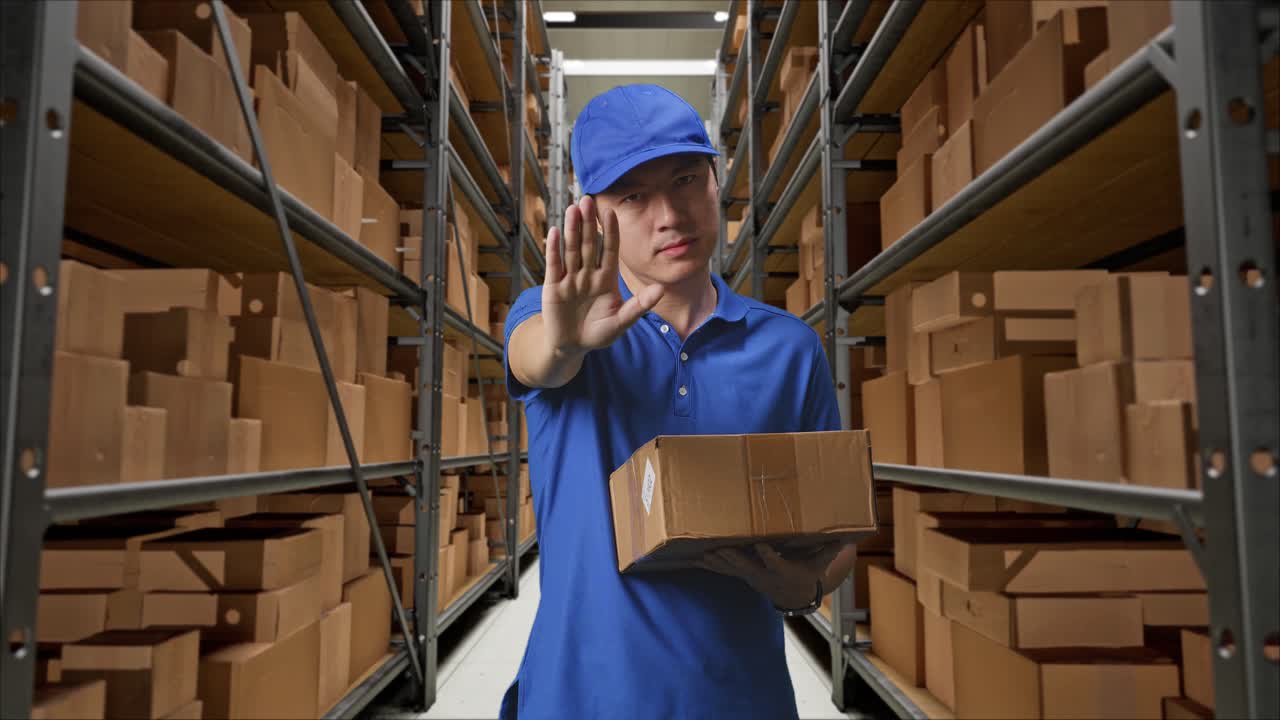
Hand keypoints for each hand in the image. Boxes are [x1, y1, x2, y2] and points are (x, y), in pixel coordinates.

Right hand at [541, 196, 663, 358]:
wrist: (572, 346)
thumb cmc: (598, 334)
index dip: (610, 232)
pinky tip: (555, 232)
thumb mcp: (621, 322)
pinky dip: (553, 249)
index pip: (609, 250)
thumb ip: (638, 306)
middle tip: (589, 199)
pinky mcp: (553, 286)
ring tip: (573, 209)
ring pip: (571, 250)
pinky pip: (554, 264)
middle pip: (588, 244)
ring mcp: (570, 278)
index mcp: (606, 279)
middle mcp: (588, 274)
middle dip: (589, 223)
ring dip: (572, 230)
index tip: (612, 212)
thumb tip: (660, 290)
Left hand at [699, 542, 843, 609]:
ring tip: (701, 553)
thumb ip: (829, 549)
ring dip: (716, 562)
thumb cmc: (808, 572)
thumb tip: (845, 536)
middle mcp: (764, 574)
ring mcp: (750, 575)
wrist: (794, 594)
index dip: (768, 555)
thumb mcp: (820, 563)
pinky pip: (723, 569)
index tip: (761, 544)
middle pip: (746, 566)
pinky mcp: (741, 573)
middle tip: (720, 548)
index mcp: (783, 570)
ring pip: (730, 568)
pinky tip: (695, 558)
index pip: (776, 562)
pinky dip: (709, 564)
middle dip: (733, 558)